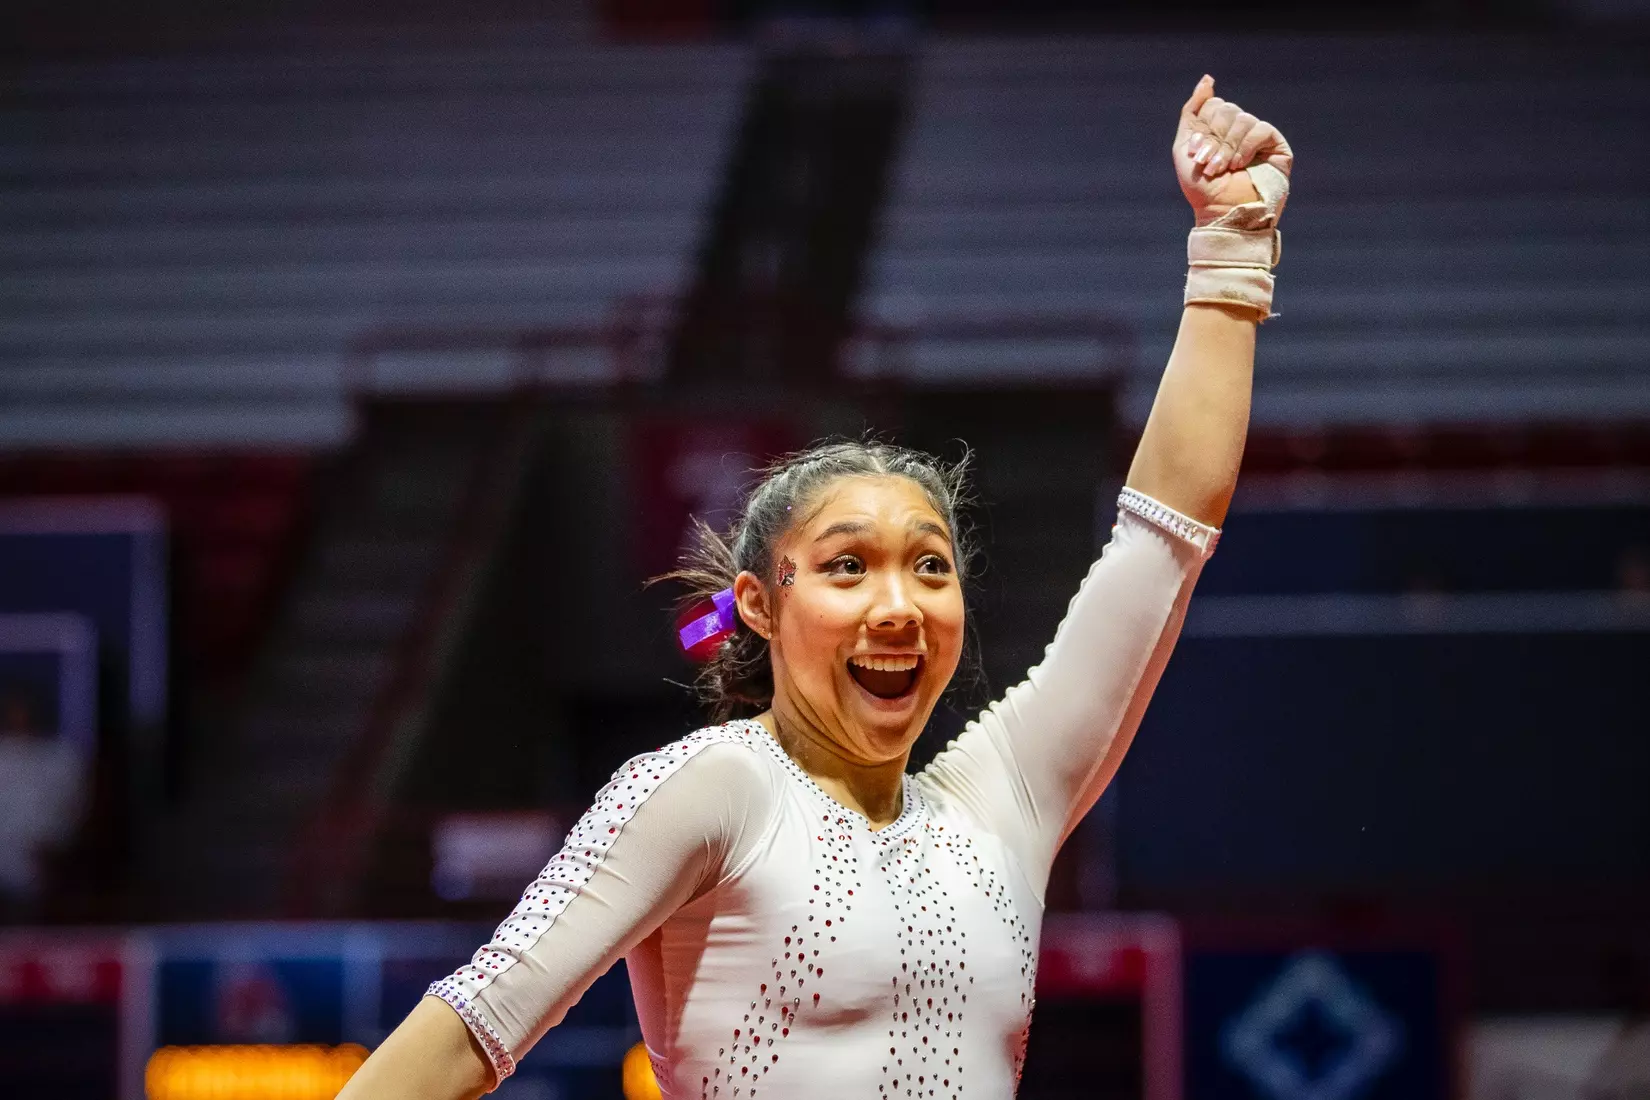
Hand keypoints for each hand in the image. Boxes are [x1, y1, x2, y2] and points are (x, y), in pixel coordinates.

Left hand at [1174, 75, 1292, 226]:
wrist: (1221, 213)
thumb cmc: (1202, 187)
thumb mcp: (1185, 147)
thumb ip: (1192, 111)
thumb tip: (1208, 79)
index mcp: (1217, 128)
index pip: (1212, 106)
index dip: (1203, 129)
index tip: (1196, 155)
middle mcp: (1237, 130)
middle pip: (1226, 109)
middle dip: (1215, 139)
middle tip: (1210, 165)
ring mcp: (1257, 137)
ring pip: (1242, 118)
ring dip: (1228, 147)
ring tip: (1224, 169)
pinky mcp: (1275, 145)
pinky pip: (1261, 128)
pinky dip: (1246, 146)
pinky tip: (1241, 165)